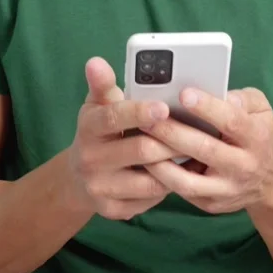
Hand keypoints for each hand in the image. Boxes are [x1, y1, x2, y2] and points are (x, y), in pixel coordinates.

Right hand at [67, 57, 176, 220]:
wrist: (78, 178)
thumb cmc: (98, 131)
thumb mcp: (97, 106)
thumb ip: (103, 85)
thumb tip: (95, 61)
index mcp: (89, 127)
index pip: (115, 117)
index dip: (140, 112)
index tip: (165, 106)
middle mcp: (90, 159)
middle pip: (141, 149)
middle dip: (170, 140)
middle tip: (194, 131)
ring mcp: (101, 188)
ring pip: (151, 178)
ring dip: (174, 165)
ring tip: (192, 152)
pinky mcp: (113, 211)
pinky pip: (150, 199)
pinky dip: (167, 185)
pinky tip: (179, 174)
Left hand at [144, 87, 272, 214]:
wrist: (269, 181)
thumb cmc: (257, 133)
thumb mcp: (260, 109)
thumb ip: (242, 98)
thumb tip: (222, 95)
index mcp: (256, 138)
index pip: (231, 122)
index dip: (207, 108)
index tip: (183, 94)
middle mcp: (243, 167)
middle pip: (205, 150)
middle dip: (173, 133)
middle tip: (147, 117)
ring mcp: (226, 190)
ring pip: (188, 181)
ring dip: (160, 162)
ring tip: (140, 141)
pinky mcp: (211, 204)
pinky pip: (182, 192)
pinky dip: (161, 177)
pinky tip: (144, 160)